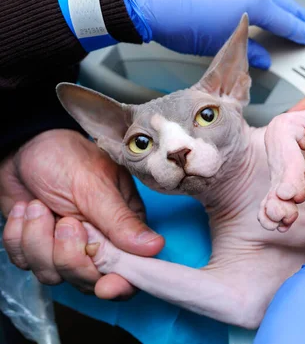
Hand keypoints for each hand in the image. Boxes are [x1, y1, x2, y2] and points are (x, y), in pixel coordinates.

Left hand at [0, 129, 163, 297]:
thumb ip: (121, 221)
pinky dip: (19, 237)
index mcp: (123, 227)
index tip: (105, 286)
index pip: (131, 269)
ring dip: (38, 240)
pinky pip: (25, 264)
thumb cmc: (65, 157)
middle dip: (68, 255)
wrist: (21, 148)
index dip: (120, 283)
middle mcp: (98, 242)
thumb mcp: (94, 187)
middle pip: (88, 280)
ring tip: (39, 206)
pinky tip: (27, 210)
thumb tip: (155, 248)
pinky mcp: (38, 247)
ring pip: (52, 275)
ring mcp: (66, 247)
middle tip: (64, 222)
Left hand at [115, 0, 304, 68]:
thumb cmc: (183, 21)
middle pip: (284, 4)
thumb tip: (261, 58)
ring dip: (283, 6)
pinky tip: (260, 6)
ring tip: (293, 14)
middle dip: (302, 15)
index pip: (287, 20)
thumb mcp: (221, 45)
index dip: (304, 31)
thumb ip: (249, 51)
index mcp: (255, 2)